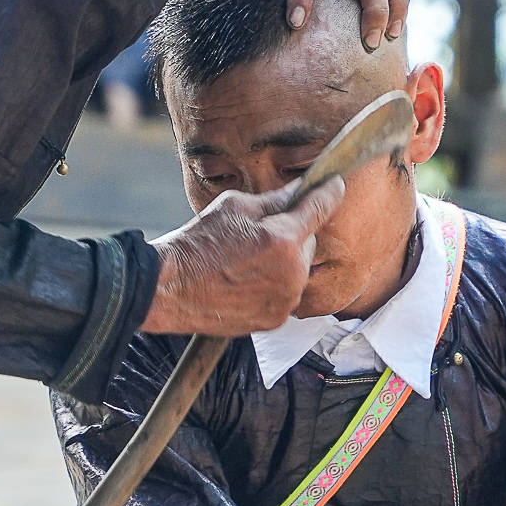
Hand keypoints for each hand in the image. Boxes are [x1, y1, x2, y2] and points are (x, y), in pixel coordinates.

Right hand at [143, 178, 345, 337]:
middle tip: (260, 232)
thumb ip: (274, 200)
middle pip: (309, 242)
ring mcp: (285, 300)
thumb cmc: (197, 243)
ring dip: (285, 261)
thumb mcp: (234, 207)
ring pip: (299, 270)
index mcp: (282, 239)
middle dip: (293, 233)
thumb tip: (299, 190)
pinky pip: (286, 293)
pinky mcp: (275, 320)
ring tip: (247, 259)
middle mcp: (291, 273)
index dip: (329, 193)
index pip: (320, 208)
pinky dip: (275, 284)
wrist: (170, 288)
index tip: (335, 185)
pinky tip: (246, 279)